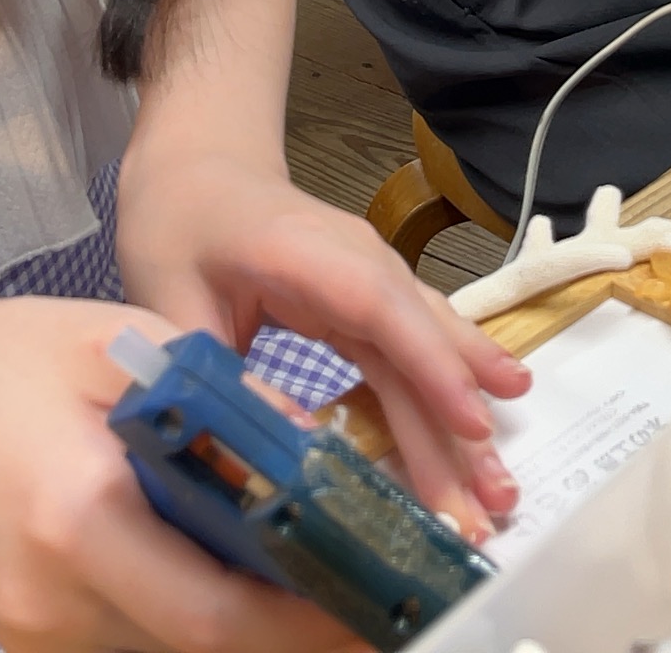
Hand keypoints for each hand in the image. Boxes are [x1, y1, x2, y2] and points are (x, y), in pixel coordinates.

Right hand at [0, 292, 364, 652]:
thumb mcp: (121, 348)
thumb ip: (222, 399)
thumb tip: (319, 446)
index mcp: (77, 518)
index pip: (216, 612)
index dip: (306, 624)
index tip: (376, 606)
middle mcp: (50, 598)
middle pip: (200, 648)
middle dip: (287, 630)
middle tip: (363, 599)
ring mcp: (30, 632)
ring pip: (167, 651)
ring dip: (235, 623)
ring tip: (303, 577)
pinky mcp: (23, 638)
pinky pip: (127, 638)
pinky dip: (180, 614)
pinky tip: (216, 568)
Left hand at [118, 148, 526, 537]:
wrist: (200, 171)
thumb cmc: (181, 229)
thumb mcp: (169, 298)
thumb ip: (212, 368)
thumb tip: (268, 443)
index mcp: (303, 253)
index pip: (380, 310)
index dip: (430, 366)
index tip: (473, 424)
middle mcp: (358, 261)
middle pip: (419, 341)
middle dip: (460, 421)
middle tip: (495, 499)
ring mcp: (373, 278)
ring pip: (430, 350)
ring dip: (465, 420)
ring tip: (501, 489)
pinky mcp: (372, 302)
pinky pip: (416, 352)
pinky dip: (449, 397)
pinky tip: (481, 439)